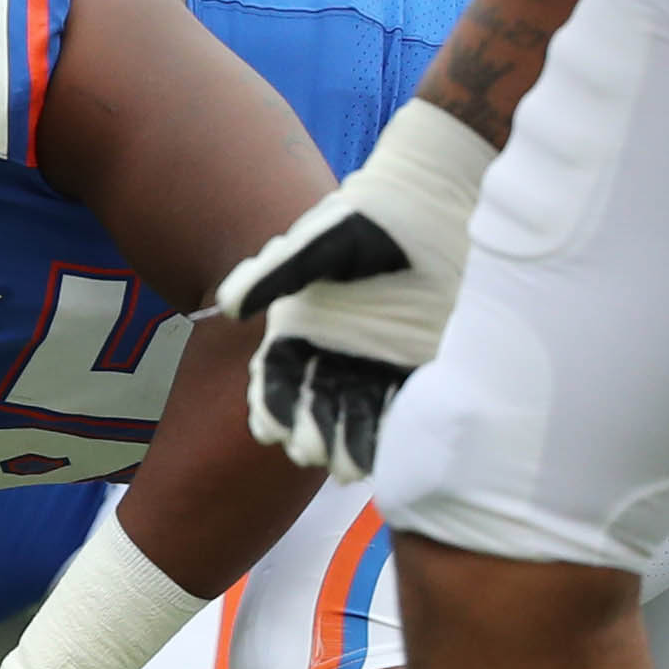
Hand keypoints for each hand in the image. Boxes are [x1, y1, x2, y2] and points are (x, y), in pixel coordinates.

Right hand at [216, 96, 494, 478]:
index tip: (272, 430)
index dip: (273, 406)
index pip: (278, 378)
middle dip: (312, 433)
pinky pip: (400, 408)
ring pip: (356, 414)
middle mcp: (338, 350)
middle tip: (312, 453)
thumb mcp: (319, 243)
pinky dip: (389, 435)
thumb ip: (274, 275)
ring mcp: (380, 360)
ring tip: (347, 467)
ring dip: (349, 444)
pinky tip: (385, 456)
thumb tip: (228, 307)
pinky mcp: (419, 364)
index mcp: (304, 328)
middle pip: (316, 404)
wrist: (440, 202)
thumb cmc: (374, 218)